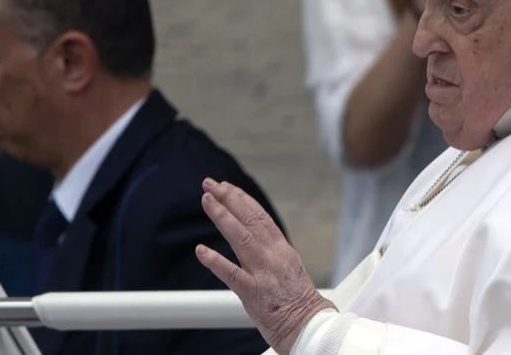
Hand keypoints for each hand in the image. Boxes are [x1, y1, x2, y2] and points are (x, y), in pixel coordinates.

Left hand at [196, 178, 334, 352]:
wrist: (309, 326)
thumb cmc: (298, 301)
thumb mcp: (289, 267)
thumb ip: (272, 251)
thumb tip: (257, 237)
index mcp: (282, 249)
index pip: (260, 216)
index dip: (242, 199)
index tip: (227, 187)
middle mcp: (273, 256)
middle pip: (250, 220)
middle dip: (229, 199)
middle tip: (210, 183)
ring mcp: (263, 273)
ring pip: (241, 238)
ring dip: (222, 217)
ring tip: (207, 201)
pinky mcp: (253, 294)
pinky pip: (231, 274)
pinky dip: (216, 261)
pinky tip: (201, 250)